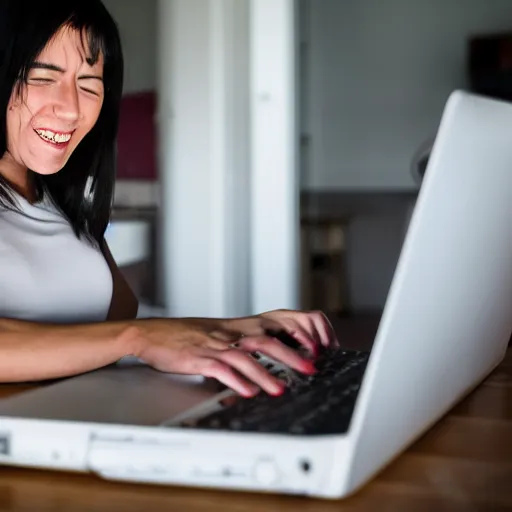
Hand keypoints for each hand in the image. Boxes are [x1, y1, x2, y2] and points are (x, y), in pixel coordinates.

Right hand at [132, 310, 338, 397]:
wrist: (152, 334)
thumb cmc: (186, 335)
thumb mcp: (219, 334)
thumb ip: (243, 343)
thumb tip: (268, 359)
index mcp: (237, 327)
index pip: (275, 324)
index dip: (298, 334)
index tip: (316, 348)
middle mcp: (229, 333)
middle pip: (266, 339)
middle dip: (291, 355)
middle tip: (310, 370)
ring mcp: (213, 345)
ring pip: (246, 356)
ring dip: (266, 374)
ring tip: (281, 389)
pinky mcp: (197, 358)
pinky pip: (220, 368)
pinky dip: (236, 380)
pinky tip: (248, 392)